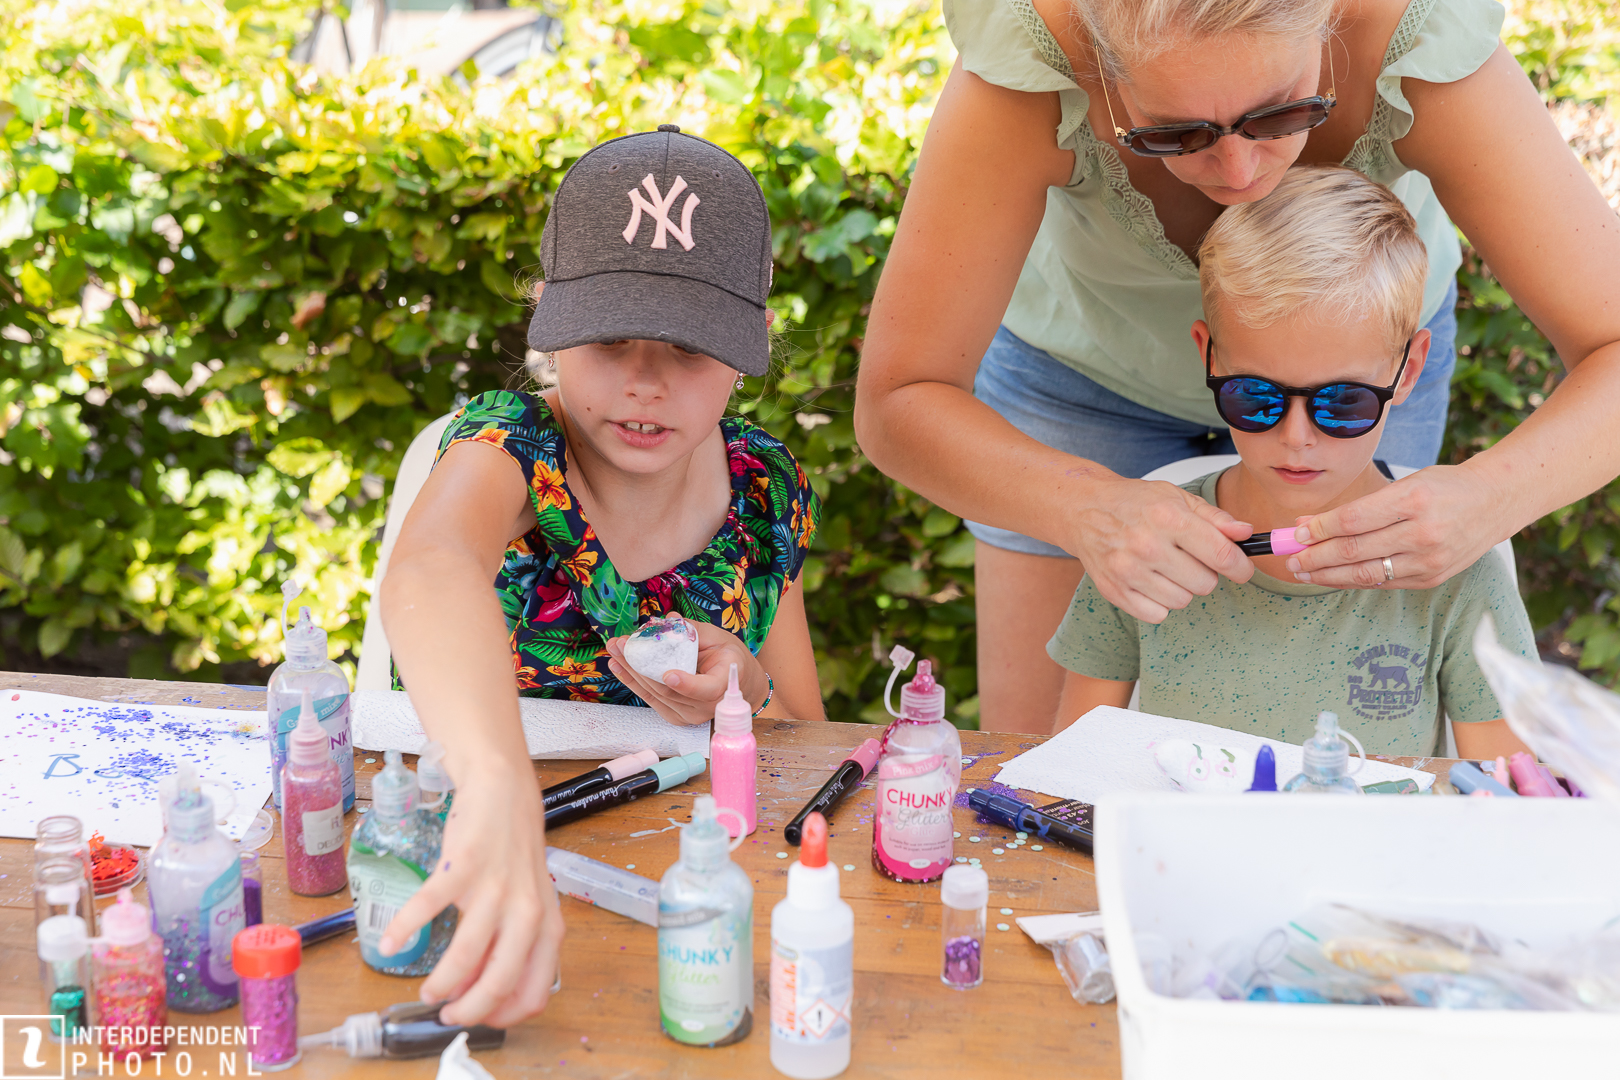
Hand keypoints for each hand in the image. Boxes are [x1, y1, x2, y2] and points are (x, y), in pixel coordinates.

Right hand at [379, 761, 564, 1026]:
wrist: (504, 790)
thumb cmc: (514, 852)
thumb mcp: (525, 903)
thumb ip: (508, 943)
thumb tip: (475, 987)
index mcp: (548, 925)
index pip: (533, 990)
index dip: (503, 1014)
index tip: (479, 1019)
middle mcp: (528, 911)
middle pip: (499, 981)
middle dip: (469, 1009)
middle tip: (447, 1013)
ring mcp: (496, 887)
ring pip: (465, 955)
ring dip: (440, 981)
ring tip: (427, 990)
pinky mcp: (464, 864)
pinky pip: (428, 907)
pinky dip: (404, 930)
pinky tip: (390, 943)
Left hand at [605, 619, 767, 724]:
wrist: (738, 685)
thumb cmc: (729, 658)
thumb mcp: (720, 639)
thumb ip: (694, 631)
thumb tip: (669, 619)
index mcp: (723, 685)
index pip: (706, 689)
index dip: (686, 683)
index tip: (669, 673)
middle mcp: (705, 707)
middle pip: (669, 690)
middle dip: (640, 666)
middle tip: (622, 644)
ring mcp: (688, 715)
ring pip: (655, 694)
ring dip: (630, 671)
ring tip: (615, 650)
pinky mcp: (675, 715)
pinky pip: (651, 698)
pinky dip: (633, 681)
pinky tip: (618, 666)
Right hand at [1065, 476, 1254, 623]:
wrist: (1084, 510)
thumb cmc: (1133, 502)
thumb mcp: (1176, 498)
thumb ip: (1215, 518)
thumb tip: (1246, 533)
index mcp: (1168, 518)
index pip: (1220, 555)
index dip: (1240, 567)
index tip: (1242, 569)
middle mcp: (1147, 546)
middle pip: (1205, 583)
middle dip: (1206, 573)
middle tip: (1191, 559)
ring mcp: (1128, 571)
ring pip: (1183, 600)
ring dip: (1182, 588)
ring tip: (1167, 568)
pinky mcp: (1115, 591)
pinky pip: (1157, 614)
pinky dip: (1160, 602)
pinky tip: (1152, 582)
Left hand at [1284, 465, 1498, 588]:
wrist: (1495, 502)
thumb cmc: (1443, 487)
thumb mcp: (1404, 484)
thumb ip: (1358, 507)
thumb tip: (1307, 524)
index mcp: (1413, 500)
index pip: (1352, 520)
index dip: (1318, 530)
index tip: (1295, 534)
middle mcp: (1423, 532)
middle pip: (1354, 550)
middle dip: (1314, 557)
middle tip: (1289, 559)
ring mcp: (1429, 559)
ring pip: (1365, 573)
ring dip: (1326, 575)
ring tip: (1302, 572)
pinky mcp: (1431, 578)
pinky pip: (1382, 582)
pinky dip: (1353, 580)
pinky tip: (1332, 576)